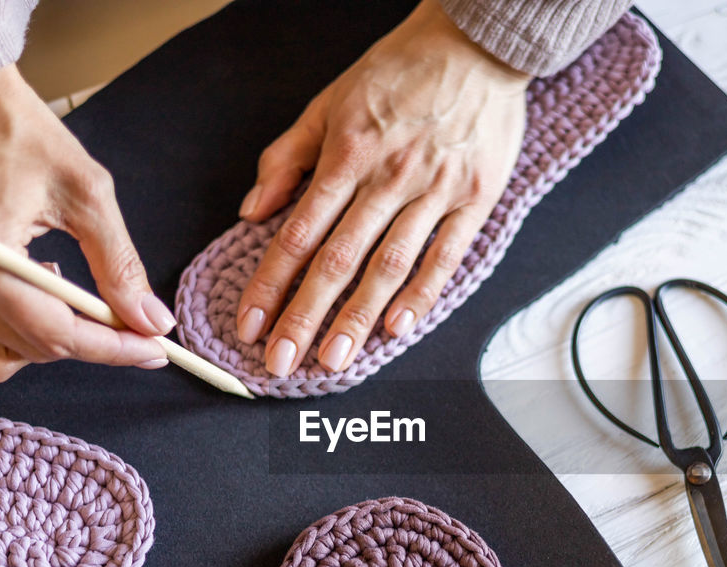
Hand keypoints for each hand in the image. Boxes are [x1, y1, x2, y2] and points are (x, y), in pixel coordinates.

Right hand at [0, 65, 172, 381]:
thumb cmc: (15, 128)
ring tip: (67, 289)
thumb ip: (120, 266)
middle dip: (89, 340)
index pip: (58, 335)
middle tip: (129, 320)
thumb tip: (150, 320)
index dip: (114, 348)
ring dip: (46, 338)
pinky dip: (11, 324)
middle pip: (32, 349)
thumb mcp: (87, 194)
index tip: (154, 348)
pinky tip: (33, 283)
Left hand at [235, 0, 530, 375]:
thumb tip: (253, 210)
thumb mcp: (329, 102)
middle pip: (337, 259)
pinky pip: (446, 255)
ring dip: (358, 317)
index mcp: (346, 153)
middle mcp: (387, 176)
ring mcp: (434, 189)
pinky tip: (398, 328)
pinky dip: (423, 294)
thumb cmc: (398, 71)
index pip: (297, 232)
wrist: (475, 43)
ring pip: (389, 265)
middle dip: (305, 317)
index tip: (251, 324)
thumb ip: (287, 157)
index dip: (269, 284)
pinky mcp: (475, 198)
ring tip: (334, 359)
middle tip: (283, 362)